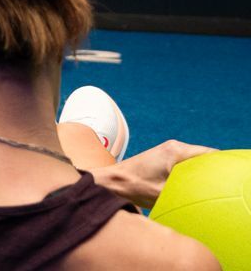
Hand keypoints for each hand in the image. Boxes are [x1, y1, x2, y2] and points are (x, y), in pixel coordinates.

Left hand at [91, 140, 217, 208]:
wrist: (112, 182)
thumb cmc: (134, 187)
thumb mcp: (165, 193)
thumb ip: (186, 192)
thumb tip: (205, 198)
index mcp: (176, 151)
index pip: (211, 154)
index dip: (224, 163)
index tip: (234, 173)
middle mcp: (174, 147)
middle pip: (206, 155)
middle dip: (217, 167)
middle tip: (229, 181)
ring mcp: (169, 151)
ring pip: (196, 159)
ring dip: (206, 170)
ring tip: (218, 184)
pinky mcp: (165, 158)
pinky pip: (188, 163)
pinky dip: (196, 171)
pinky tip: (201, 185)